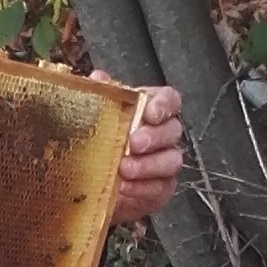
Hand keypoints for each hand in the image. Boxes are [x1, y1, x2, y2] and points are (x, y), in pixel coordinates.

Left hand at [109, 87, 185, 226]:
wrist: (94, 182)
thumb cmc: (100, 141)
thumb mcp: (96, 116)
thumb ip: (100, 95)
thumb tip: (98, 78)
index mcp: (150, 110)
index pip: (170, 100)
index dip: (164, 105)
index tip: (150, 113)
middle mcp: (163, 134)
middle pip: (173, 130)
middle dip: (154, 137)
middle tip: (133, 143)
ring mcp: (165, 161)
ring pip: (172, 160)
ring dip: (148, 165)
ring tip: (124, 168)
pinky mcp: (161, 187)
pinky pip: (160, 187)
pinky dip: (142, 187)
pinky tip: (124, 186)